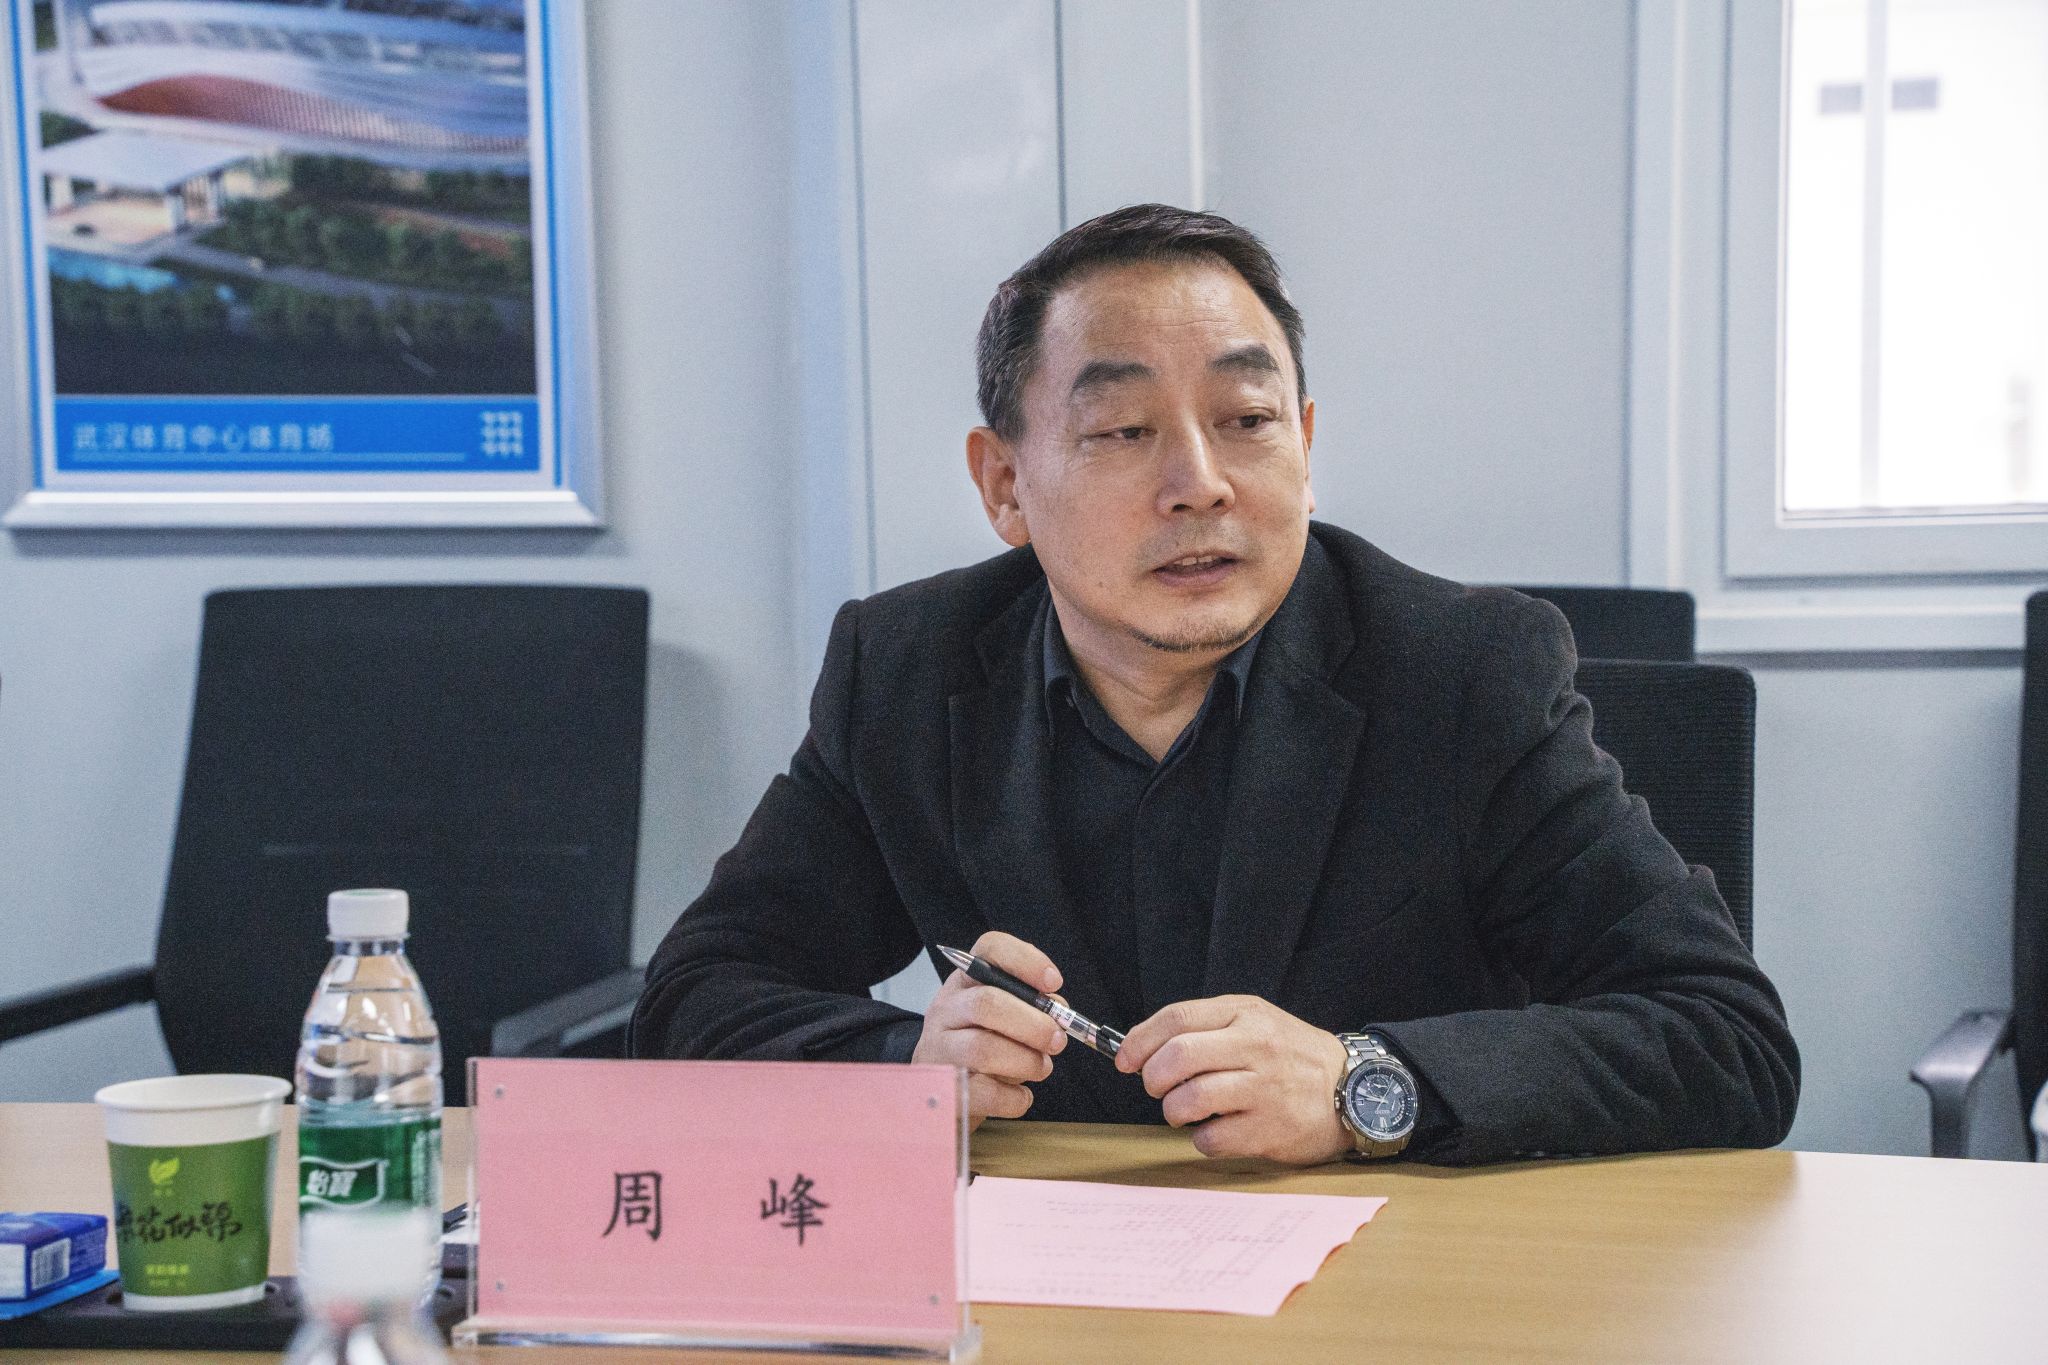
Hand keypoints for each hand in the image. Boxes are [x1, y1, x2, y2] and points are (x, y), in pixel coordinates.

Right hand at [912, 931, 1067, 1129]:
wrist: (942, 1092)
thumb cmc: (982, 1047)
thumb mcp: (1003, 1019)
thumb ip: (1032, 1008)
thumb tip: (1059, 1009)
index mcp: (965, 982)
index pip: (989, 949)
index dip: (1025, 961)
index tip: (1053, 982)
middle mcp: (946, 1009)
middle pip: (987, 1003)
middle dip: (1033, 1024)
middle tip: (1057, 1040)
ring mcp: (938, 1049)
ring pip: (983, 1048)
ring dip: (1026, 1061)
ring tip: (1041, 1068)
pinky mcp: (943, 1089)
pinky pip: (984, 1092)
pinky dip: (1013, 1097)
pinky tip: (1020, 1096)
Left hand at [1115, 995, 1351, 1163]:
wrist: (1352, 1089)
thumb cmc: (1291, 1055)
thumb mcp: (1255, 1021)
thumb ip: (1205, 1027)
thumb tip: (1141, 1047)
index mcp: (1245, 1015)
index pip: (1177, 1019)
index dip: (1140, 1040)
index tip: (1124, 1059)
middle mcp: (1255, 1047)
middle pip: (1178, 1057)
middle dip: (1153, 1077)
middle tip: (1156, 1087)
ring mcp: (1264, 1090)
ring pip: (1190, 1099)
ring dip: (1173, 1111)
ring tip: (1184, 1111)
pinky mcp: (1270, 1130)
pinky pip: (1212, 1139)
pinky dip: (1202, 1139)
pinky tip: (1215, 1131)